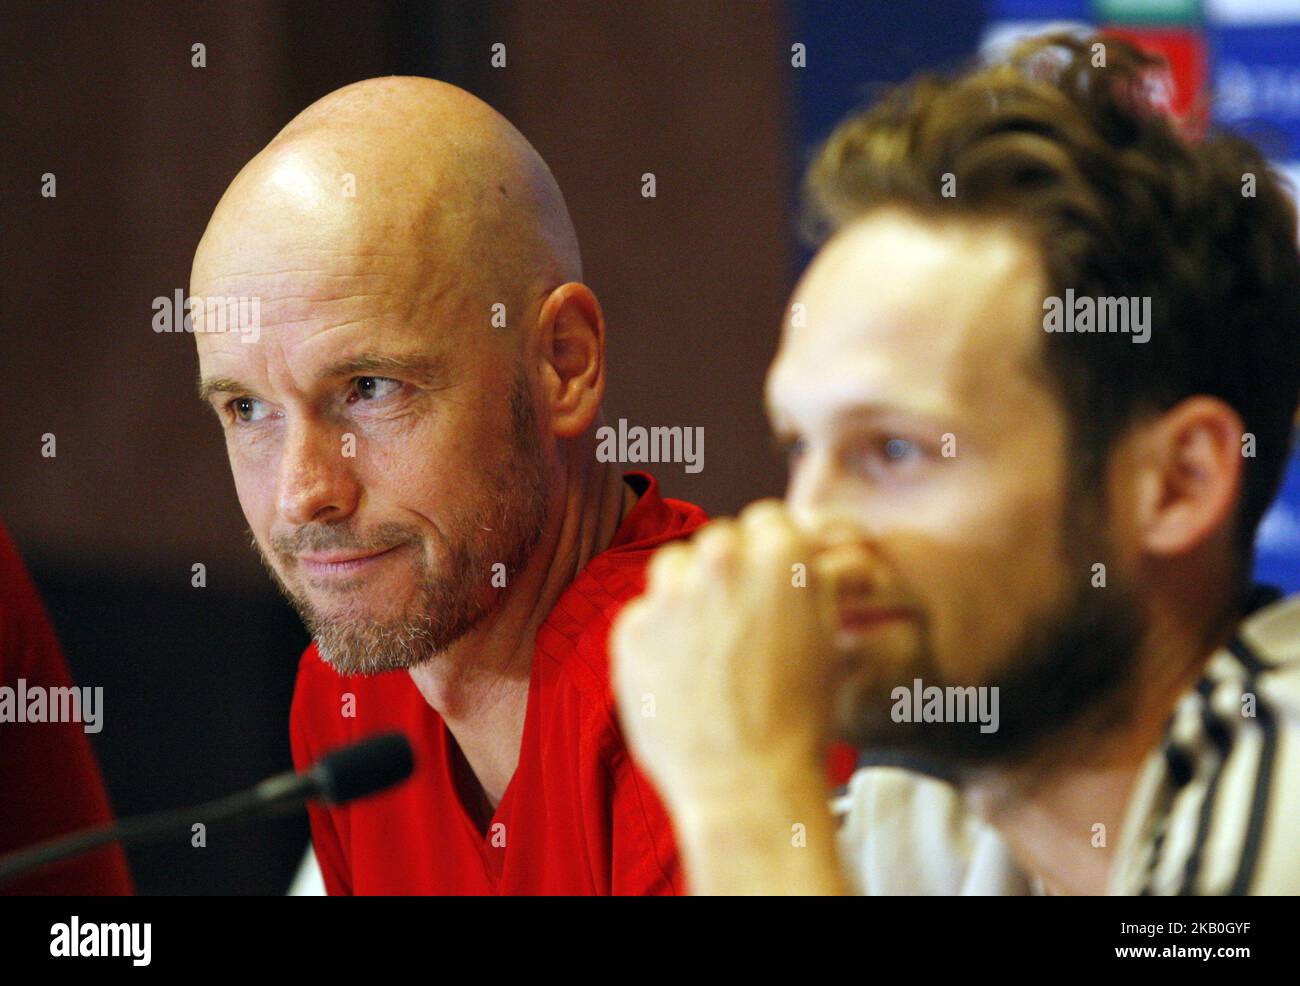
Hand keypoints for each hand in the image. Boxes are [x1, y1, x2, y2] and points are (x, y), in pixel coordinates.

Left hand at [611, 499, 839, 810]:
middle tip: (738, 625)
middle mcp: (723, 559)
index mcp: (782, 553)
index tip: (766, 585)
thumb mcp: (824, 633)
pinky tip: (680, 678)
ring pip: (674, 567)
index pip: (767, 520)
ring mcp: (671, 592)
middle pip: (719, 541)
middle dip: (727, 573)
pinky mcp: (631, 627)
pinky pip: (643, 616)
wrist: (747, 782)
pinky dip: (657, 639)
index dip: (769, 555)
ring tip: (706, 651)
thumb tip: (779, 555)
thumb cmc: (797, 717)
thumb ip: (799, 580)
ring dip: (687, 594)